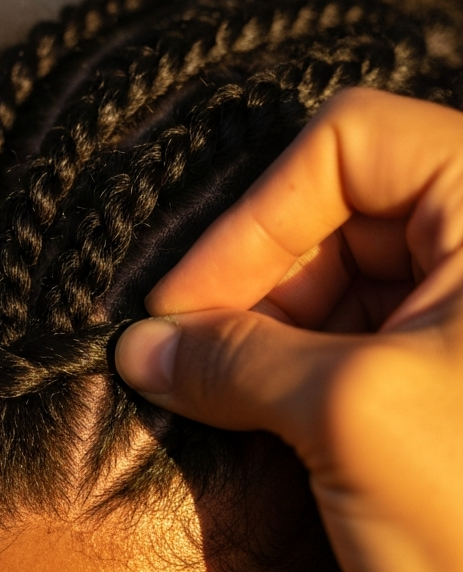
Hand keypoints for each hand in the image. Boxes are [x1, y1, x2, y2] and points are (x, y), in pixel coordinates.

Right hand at [114, 88, 462, 571]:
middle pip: (330, 224)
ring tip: (193, 397)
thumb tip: (140, 344)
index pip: (354, 146)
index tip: (189, 303)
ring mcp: (449, 353)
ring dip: (247, 342)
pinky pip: (324, 368)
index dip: (260, 215)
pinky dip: (266, 387)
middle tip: (175, 357)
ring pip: (322, 299)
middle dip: (244, 284)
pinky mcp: (416, 421)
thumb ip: (234, 356)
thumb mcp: (351, 412)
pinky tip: (225, 425)